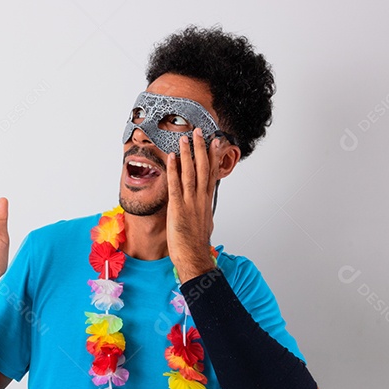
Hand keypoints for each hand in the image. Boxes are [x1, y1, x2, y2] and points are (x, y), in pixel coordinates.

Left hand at [165, 128, 220, 282]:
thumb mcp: (202, 223)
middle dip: (201, 148)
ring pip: (191, 172)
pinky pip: (176, 184)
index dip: (213, 156)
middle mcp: (200, 198)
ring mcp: (190, 202)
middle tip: (199, 131)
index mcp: (206, 201)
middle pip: (203, 168)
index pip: (211, 173)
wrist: (193, 257)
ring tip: (185, 137)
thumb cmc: (196, 244)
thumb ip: (201, 212)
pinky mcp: (178, 207)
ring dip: (188, 153)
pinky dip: (174, 170)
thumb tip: (202, 209)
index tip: (215, 142)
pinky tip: (173, 157)